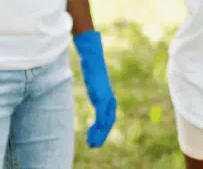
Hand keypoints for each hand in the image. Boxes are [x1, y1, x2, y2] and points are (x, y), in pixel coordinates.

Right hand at [74, 31, 116, 147]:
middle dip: (103, 134)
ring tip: (92, 144)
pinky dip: (99, 126)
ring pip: (106, 121)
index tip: (96, 135)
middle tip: (94, 145)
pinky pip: (102, 115)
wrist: (93, 58)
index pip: (109, 116)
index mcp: (108, 96)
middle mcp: (109, 99)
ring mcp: (106, 98)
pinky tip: (93, 133)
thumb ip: (95, 88)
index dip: (104, 128)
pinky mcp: (101, 97)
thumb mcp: (94, 82)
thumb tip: (93, 86)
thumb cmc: (92, 67)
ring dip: (100, 134)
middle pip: (109, 121)